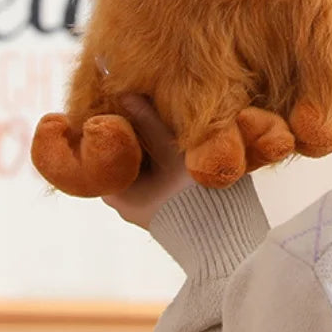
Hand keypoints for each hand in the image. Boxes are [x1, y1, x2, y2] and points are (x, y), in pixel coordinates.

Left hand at [102, 95, 193, 228]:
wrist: (224, 239)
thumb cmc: (192, 198)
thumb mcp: (171, 153)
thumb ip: (149, 122)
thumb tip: (125, 92)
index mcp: (114, 192)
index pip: (107, 148)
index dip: (118, 123)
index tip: (129, 101)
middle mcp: (125, 202)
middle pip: (128, 155)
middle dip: (141, 133)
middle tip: (153, 106)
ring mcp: (146, 207)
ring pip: (146, 166)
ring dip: (157, 146)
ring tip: (171, 121)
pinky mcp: (166, 208)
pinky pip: (159, 176)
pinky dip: (167, 160)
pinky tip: (183, 144)